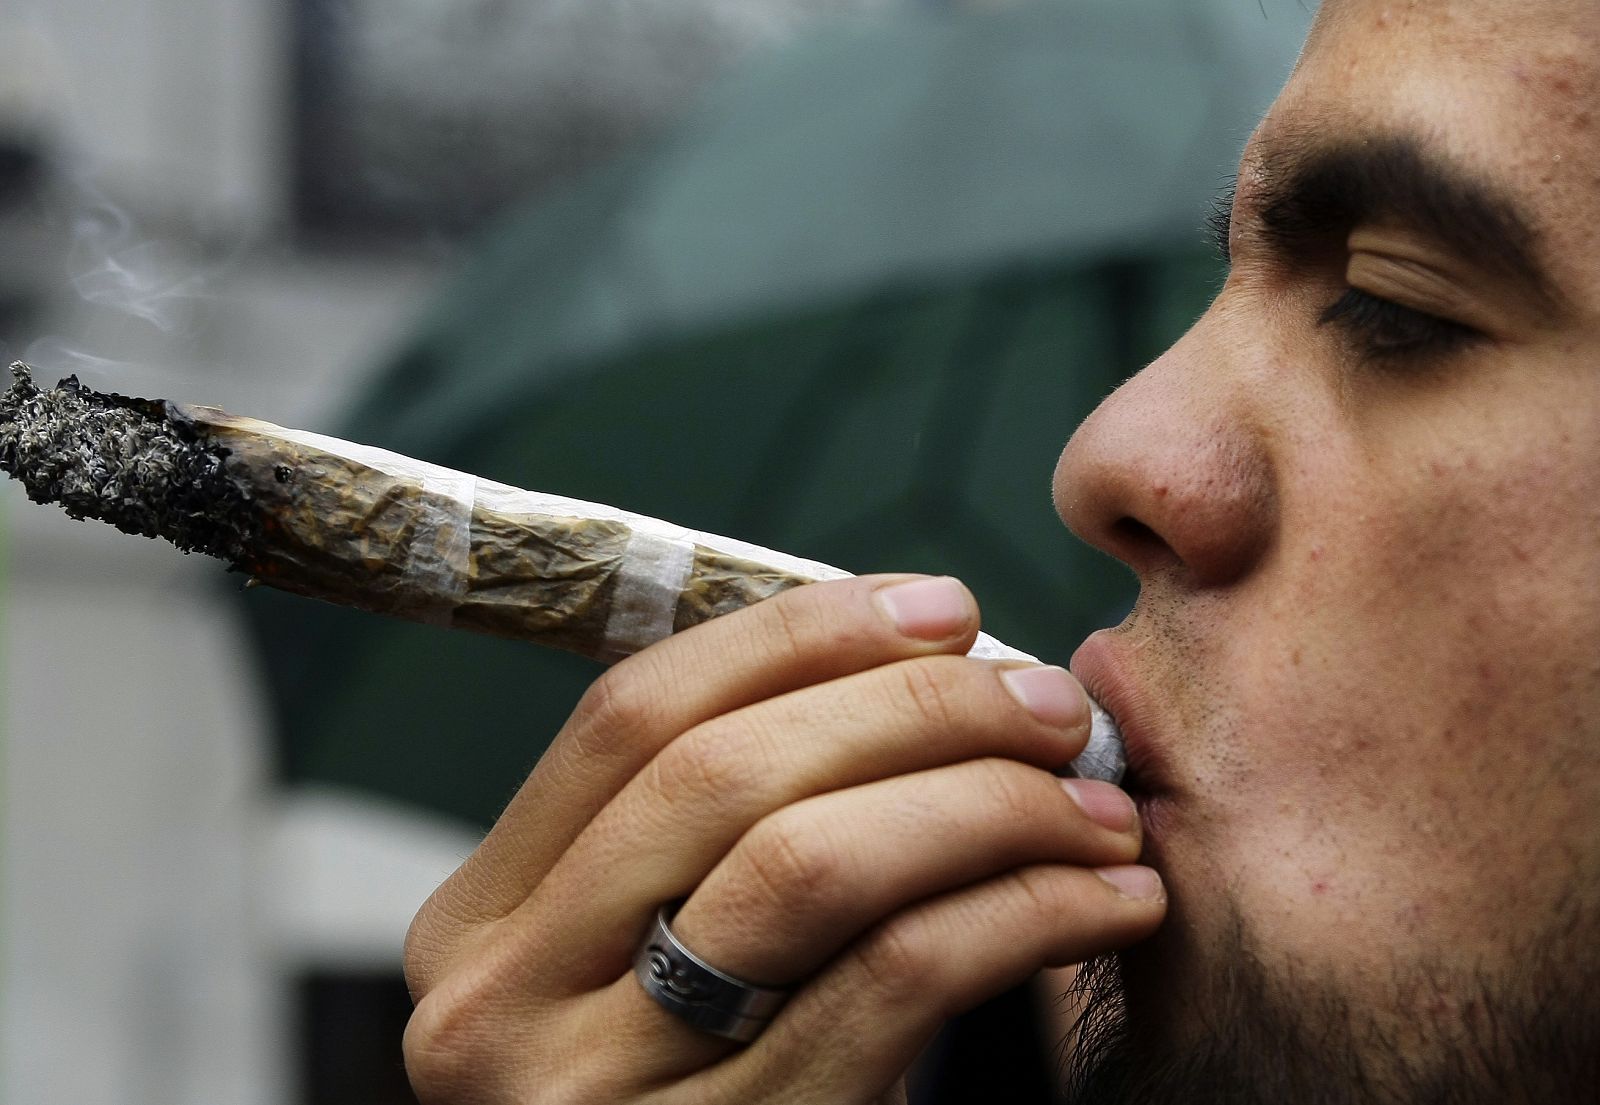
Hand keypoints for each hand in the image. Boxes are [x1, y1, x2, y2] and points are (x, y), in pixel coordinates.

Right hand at [402, 575, 1164, 1103]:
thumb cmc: (710, 1091)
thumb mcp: (659, 962)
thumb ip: (730, 830)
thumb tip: (925, 656)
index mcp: (480, 922)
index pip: (631, 717)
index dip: (794, 637)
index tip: (940, 606)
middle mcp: (505, 1003)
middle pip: (722, 776)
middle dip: (913, 709)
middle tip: (1051, 706)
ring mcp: (606, 1091)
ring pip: (810, 866)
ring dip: (984, 805)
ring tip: (1094, 804)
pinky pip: (898, 982)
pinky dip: (1024, 916)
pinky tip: (1104, 903)